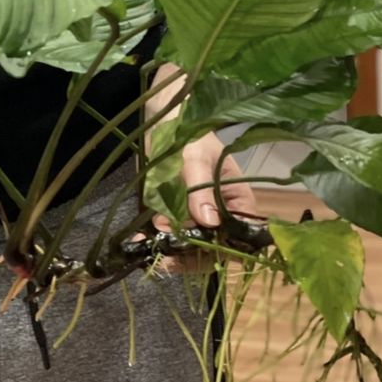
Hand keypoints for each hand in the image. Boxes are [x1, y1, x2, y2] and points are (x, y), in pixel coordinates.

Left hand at [147, 132, 257, 273]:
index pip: (240, 234)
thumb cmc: (192, 136)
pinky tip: (140, 242)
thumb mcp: (197, 159)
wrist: (165, 124)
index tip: (202, 252)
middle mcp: (218, 214)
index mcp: (236, 201)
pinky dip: (155, 241)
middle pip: (213, 248)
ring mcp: (194, 217)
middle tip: (169, 257)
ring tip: (151, 249)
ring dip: (171, 251)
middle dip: (191, 255)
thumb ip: (201, 189)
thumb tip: (210, 221)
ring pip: (189, 246)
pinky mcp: (173, 214)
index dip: (225, 248)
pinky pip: (167, 234)